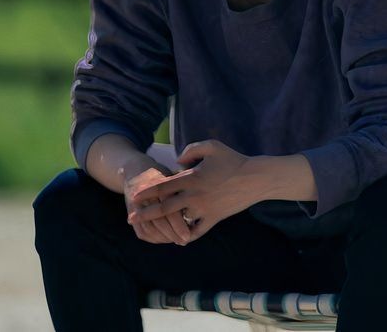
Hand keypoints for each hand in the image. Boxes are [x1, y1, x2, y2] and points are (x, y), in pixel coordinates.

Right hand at [122, 161, 192, 245]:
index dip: (178, 224)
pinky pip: (142, 231)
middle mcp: (144, 196)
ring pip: (149, 228)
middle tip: (184, 241)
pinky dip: (153, 238)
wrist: (135, 170)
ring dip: (163, 238)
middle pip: (159, 221)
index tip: (189, 236)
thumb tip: (200, 209)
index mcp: (158, 185)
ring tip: (177, 240)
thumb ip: (183, 190)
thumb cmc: (162, 174)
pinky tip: (165, 239)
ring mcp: (135, 206)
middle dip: (172, 234)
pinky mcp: (130, 213)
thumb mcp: (173, 176)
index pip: (169, 209)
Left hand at [127, 139, 254, 242]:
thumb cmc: (234, 160)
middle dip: (145, 214)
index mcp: (191, 178)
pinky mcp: (214, 218)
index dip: (146, 192)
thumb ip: (190, 150)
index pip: (162, 187)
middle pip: (164, 208)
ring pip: (179, 221)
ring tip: (152, 231)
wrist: (256, 178)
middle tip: (130, 219)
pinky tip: (179, 239)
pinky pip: (197, 231)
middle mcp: (194, 196)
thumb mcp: (212, 146)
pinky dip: (187, 236)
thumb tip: (176, 161)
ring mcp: (204, 209)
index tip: (133, 198)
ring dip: (165, 226)